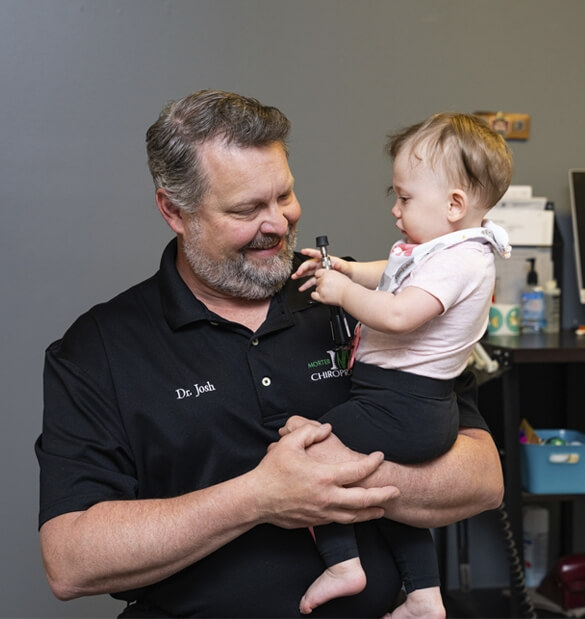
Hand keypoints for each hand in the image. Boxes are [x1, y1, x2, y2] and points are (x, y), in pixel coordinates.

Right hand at [254, 422, 398, 528]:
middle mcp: (327, 497)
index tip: (379, 456)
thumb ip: (310, 431)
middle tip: (396, 491)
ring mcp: (322, 512)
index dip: (372, 462)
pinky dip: (353, 518)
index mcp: (324, 476)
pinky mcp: (315, 522)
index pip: (357, 470)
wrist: (256, 499)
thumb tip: (326, 429)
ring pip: (354, 515)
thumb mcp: (289, 443)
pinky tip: (357, 514)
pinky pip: (340, 521)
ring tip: (383, 508)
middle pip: (363, 499)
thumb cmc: (272, 471)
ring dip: (371, 511)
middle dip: (383, 495)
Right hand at [292, 248, 351, 291]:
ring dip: (301, 275)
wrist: (350, 278)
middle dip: (302, 268)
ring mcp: (320, 272)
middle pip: (309, 265)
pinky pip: (311, 281)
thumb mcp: (345, 267)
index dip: (310, 252)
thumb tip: (337, 264)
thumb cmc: (347, 270)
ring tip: (295, 277)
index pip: (316, 254)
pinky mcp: (320, 279)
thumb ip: (341, 266)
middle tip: (298, 272)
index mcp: (326, 260)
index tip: (303, 251)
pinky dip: (306, 285)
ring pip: (308, 273)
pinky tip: (302, 288)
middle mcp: (321, 265)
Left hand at [311, 268, 350, 305]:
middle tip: (329, 287)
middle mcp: (323, 280)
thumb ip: (330, 274)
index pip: (317, 273)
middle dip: (321, 284)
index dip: (320, 276)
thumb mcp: (339, 275)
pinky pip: (313, 295)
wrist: (348, 294)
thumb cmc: (347, 286)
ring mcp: (321, 288)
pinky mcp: (321, 296)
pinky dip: (316, 296)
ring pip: (316, 288)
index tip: (323, 279)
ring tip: (330, 292)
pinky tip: (322, 296)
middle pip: (317, 281)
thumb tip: (325, 275)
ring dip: (321, 290)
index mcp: (327, 273)